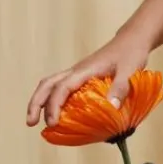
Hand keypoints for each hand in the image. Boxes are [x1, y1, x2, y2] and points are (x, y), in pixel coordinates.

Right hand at [26, 32, 150, 127]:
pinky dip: (53, 100)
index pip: (62, 87)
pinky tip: (57, 115)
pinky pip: (60, 87)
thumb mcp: (130, 71)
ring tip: (36, 121)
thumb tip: (111, 107)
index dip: (54, 105)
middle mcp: (76, 71)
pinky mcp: (81, 77)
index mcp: (84, 70)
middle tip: (30, 123)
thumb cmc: (131, 54)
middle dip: (36, 103)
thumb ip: (121, 87)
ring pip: (51, 85)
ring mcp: (77, 73)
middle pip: (47, 84)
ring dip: (40, 101)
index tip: (52, 122)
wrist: (132, 40)